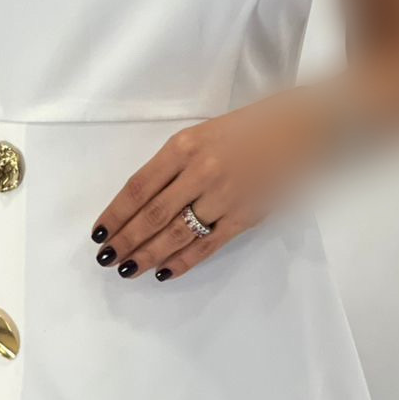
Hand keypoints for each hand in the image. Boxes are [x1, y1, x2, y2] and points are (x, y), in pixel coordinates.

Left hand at [91, 89, 326, 281]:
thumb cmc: (245, 128)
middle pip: (152, 215)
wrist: (299, 128)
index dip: (115, 214)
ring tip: (128, 268)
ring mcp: (225, 196)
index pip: (138, 187)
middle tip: (106, 258)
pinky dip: (184, 261)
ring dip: (147, 255)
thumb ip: (172, 165)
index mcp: (184, 146)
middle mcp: (201, 171)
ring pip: (176, 234)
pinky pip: (208, 245)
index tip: (99, 232)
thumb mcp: (200, 133)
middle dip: (125, 240)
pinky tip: (164, 271)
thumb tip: (140, 203)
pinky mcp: (247, 215)